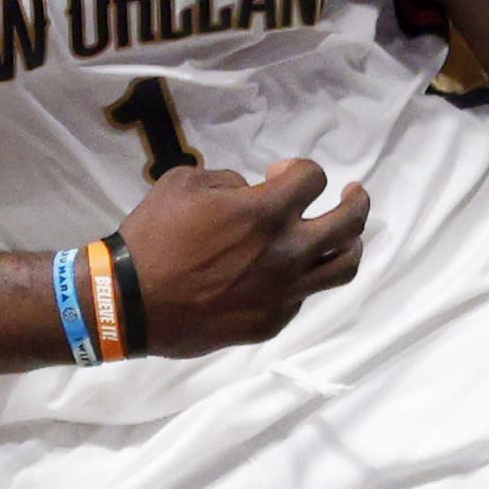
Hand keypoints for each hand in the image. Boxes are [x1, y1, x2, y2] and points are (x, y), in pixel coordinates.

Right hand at [116, 158, 368, 358]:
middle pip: (349, 222)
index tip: (279, 173)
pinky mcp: (274, 320)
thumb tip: (249, 191)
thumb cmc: (153, 236)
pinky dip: (304, 278)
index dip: (299, 169)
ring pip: (344, 266)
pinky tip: (287, 271)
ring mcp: (285, 291)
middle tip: (352, 194)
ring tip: (346, 236)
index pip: (313, 178)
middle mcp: (287, 251)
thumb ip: (227, 181)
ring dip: (351, 243)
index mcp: (265, 212)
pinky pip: (304, 295)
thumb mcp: (182, 184)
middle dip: (356, 201)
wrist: (131, 302)